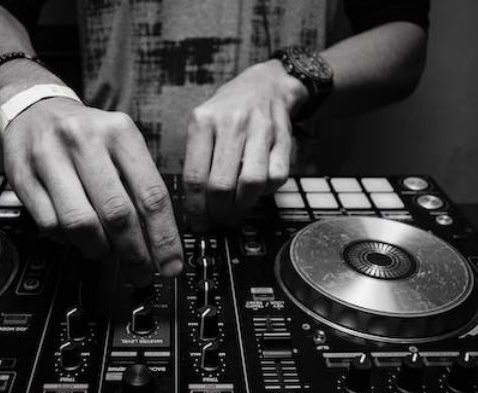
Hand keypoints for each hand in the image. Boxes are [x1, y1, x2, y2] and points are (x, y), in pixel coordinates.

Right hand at [1, 98, 182, 286]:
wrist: (35, 110)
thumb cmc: (87, 135)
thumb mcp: (122, 145)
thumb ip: (140, 186)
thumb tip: (159, 242)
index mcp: (120, 132)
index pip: (151, 194)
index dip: (164, 237)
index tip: (171, 264)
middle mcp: (85, 140)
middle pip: (117, 213)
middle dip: (134, 253)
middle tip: (142, 273)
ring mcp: (49, 157)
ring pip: (81, 224)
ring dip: (99, 250)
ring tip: (108, 252)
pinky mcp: (22, 176)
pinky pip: (51, 225)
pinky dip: (69, 241)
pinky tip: (78, 236)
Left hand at [183, 60, 307, 229]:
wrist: (265, 85)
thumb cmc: (227, 112)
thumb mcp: (202, 124)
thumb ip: (196, 159)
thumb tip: (195, 206)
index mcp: (202, 121)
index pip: (194, 177)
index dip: (196, 208)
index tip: (199, 223)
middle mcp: (230, 123)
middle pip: (221, 184)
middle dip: (220, 212)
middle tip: (220, 220)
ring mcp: (259, 129)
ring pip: (251, 183)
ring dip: (244, 205)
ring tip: (237, 209)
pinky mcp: (282, 137)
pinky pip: (277, 177)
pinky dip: (267, 191)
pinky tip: (258, 190)